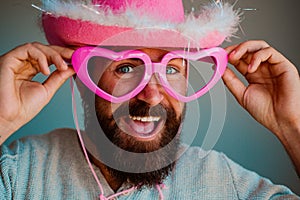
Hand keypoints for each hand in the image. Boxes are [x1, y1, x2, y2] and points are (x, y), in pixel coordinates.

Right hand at [0, 42, 74, 142]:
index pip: (48, 57)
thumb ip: (59, 77)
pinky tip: (46, 70)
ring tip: (62, 66)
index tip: (76, 58)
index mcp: (31, 69)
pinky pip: (27, 49)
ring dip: (53, 54)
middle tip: (73, 56)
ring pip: (37, 47)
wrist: (10, 118)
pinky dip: (41, 57)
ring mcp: (15, 61)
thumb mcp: (48, 89)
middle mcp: (22, 63)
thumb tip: (73, 67)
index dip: (62, 55)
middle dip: (61, 52)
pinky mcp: (8, 60)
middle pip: (44, 49)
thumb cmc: (24, 108)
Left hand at [223, 40, 299, 174]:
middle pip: (248, 49)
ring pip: (259, 46)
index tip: (218, 57)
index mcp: (253, 74)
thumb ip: (231, 81)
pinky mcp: (283, 65)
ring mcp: (273, 65)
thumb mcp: (242, 94)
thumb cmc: (266, 112)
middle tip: (225, 54)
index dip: (228, 55)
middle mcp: (263, 68)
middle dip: (234, 49)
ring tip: (234, 57)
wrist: (281, 121)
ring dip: (244, 48)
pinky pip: (269, 52)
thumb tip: (220, 69)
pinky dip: (257, 56)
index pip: (239, 58)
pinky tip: (250, 68)